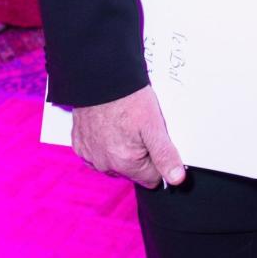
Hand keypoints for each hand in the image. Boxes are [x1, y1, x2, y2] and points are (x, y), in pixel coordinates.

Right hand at [71, 84, 185, 189]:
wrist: (99, 78)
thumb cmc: (128, 99)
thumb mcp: (154, 125)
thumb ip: (165, 155)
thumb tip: (177, 179)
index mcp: (125, 163)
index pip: (151, 178)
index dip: (157, 159)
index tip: (156, 140)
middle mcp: (105, 165)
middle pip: (132, 171)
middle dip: (139, 154)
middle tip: (140, 128)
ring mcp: (90, 156)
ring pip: (114, 163)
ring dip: (120, 149)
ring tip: (125, 124)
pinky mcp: (79, 145)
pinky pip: (97, 154)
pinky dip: (104, 143)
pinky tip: (109, 125)